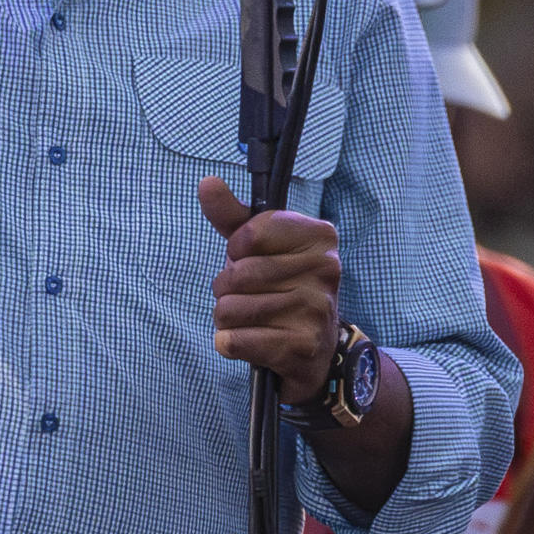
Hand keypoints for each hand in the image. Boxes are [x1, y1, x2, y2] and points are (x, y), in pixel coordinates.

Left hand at [197, 176, 341, 402]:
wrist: (315, 350)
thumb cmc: (281, 286)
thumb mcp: (259, 246)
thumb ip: (232, 215)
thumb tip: (207, 183)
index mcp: (319, 236)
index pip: (248, 234)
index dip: (237, 249)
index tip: (251, 258)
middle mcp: (326, 269)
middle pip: (237, 273)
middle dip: (227, 287)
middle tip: (249, 295)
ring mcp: (316, 309)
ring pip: (230, 308)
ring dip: (226, 316)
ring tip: (250, 319)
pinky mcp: (302, 346)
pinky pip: (236, 340)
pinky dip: (228, 342)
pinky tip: (245, 341)